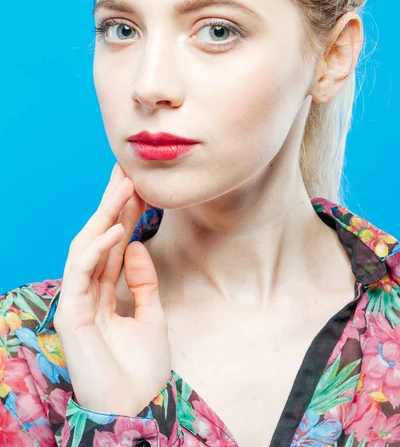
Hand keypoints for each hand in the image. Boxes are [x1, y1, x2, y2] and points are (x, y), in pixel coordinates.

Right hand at [53, 162, 171, 415]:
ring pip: (87, 247)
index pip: (114, 244)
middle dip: (113, 204)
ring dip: (106, 215)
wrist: (135, 409)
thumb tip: (139, 244)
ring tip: (125, 186)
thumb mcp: (151, 316)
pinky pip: (81, 272)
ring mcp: (77, 301)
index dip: (125, 214)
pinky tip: (117, 228)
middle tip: (128, 172)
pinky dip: (98, 248)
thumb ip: (143, 281)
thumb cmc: (140, 370)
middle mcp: (88, 292)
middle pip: (99, 238)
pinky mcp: (70, 314)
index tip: (140, 186)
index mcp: (105, 292)